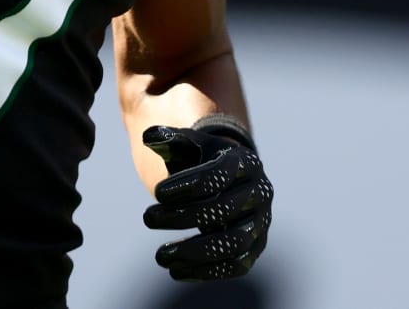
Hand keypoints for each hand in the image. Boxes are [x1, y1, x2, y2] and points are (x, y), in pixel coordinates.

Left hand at [142, 118, 272, 281]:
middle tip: (148, 218)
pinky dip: (207, 272)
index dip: (188, 185)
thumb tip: (150, 136)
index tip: (157, 193)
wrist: (229, 180)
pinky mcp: (255, 247)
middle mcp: (259, 192)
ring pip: (233, 243)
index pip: (219, 175)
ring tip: (160, 256)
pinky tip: (176, 271)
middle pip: (223, 210)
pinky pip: (236, 265)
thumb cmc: (203, 160)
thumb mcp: (189, 146)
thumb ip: (170, 140)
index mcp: (244, 162)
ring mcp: (260, 222)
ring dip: (194, 252)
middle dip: (182, 217)